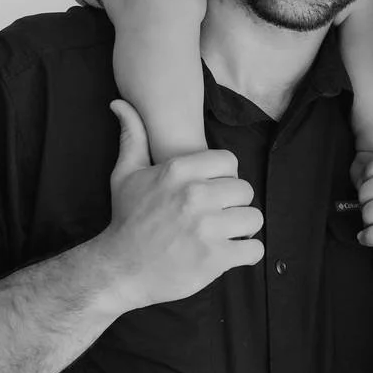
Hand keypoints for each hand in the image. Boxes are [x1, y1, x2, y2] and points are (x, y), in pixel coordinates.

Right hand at [95, 101, 263, 314]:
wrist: (118, 270)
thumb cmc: (126, 221)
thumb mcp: (125, 174)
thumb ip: (133, 137)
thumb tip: (120, 103)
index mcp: (178, 171)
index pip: (229, 162)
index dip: (224, 177)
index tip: (212, 192)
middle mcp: (194, 195)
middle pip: (244, 190)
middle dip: (233, 204)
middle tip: (217, 216)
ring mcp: (207, 228)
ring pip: (254, 218)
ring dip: (243, 228)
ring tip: (225, 234)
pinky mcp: (215, 258)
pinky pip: (254, 249)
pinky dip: (247, 253)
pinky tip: (231, 252)